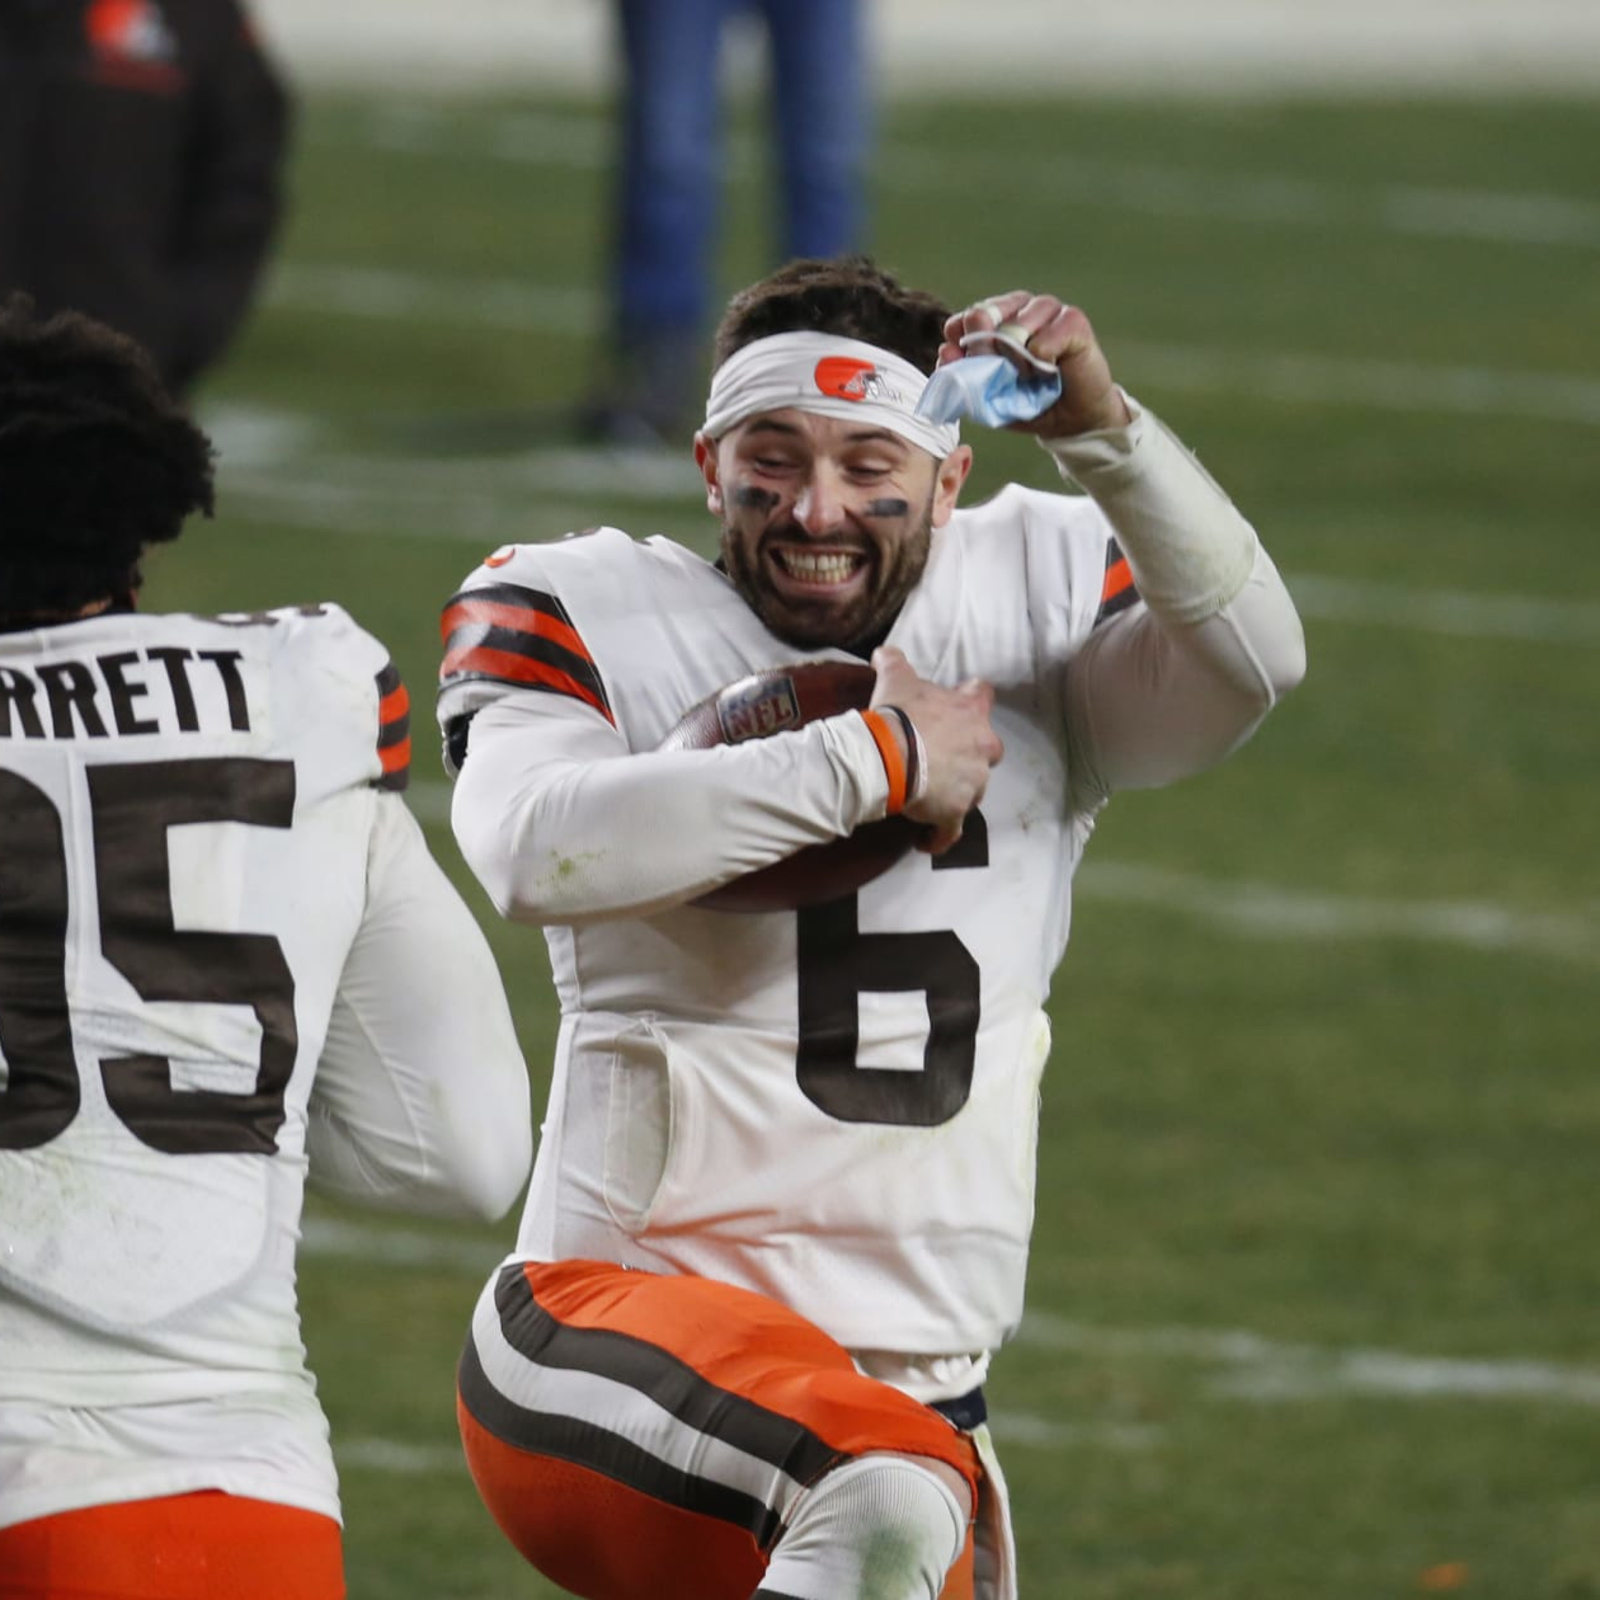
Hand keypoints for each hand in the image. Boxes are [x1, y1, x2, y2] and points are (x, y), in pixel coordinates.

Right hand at [870, 646, 1002, 853]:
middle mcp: (982, 746)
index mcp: (970, 711)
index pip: (984, 696)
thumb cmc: (896, 714)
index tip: (960, 707)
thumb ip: (894, 661)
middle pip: (989, 750)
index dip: (973, 700)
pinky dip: (941, 837)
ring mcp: (973, 783)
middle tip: (944, 756)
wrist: (887, 755)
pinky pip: (952, 831)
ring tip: (932, 796)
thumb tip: (883, 652)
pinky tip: (926, 841)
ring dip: (958, 792)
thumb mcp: (895, 678)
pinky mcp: (956, 812)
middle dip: (973, 754)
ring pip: (974, 790)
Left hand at [938, 292, 1130, 437]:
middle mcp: (1020, 307)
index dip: (963, 346)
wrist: (1072, 421)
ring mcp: (1047, 309)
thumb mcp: (989, 396)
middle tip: (1003, 377)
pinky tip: (1050, 371)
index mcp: (996, 319)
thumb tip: (945, 352)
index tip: (974, 370)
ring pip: (1014, 327)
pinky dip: (1042, 360)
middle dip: (985, 352)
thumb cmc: (1028, 404)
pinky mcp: (1073, 320)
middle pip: (983, 315)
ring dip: (1017, 361)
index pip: (964, 320)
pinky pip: (1043, 340)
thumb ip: (965, 376)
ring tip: (1031, 377)